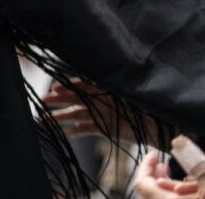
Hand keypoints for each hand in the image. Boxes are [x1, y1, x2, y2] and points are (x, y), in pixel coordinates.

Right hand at [43, 78, 160, 144]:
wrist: (161, 125)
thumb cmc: (148, 103)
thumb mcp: (129, 89)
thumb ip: (111, 84)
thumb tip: (97, 72)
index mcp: (103, 88)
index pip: (80, 84)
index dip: (67, 86)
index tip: (55, 88)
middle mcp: (99, 100)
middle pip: (74, 98)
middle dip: (58, 99)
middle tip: (42, 100)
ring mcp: (100, 114)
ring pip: (76, 114)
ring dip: (61, 116)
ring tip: (45, 118)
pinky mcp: (104, 128)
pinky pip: (85, 129)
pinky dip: (73, 130)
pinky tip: (62, 131)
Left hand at [134, 150, 204, 198]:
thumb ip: (199, 167)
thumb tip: (182, 144)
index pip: (142, 183)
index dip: (146, 166)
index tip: (155, 155)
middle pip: (149, 192)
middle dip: (154, 174)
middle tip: (163, 163)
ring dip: (164, 186)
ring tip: (172, 174)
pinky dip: (172, 196)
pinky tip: (184, 190)